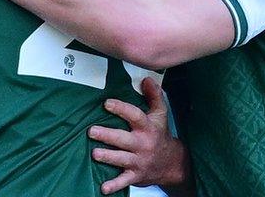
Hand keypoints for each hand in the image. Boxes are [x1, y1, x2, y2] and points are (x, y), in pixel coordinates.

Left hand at [88, 78, 188, 193]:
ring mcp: (139, 161)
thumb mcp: (160, 114)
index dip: (121, 109)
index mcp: (147, 128)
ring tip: (95, 154)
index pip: (135, 116)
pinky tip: (103, 188)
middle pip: (124, 139)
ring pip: (122, 159)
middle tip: (91, 131)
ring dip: (108, 157)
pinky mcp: (136, 175)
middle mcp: (143, 144)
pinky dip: (114, 185)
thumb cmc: (160, 135)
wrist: (173, 163)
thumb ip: (154, 96)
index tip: (107, 103)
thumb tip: (146, 78)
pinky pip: (124, 181)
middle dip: (108, 135)